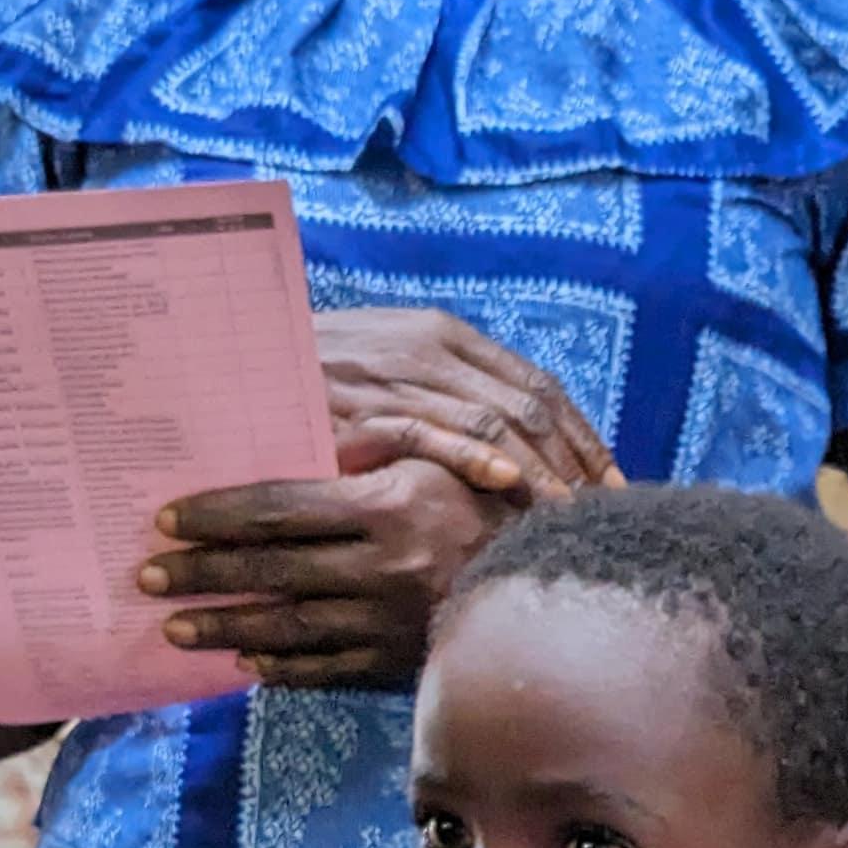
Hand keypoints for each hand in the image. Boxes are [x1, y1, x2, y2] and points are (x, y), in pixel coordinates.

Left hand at [143, 451, 506, 689]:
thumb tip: (304, 439)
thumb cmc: (493, 504)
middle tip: (146, 575)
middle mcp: (380, 567)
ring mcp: (387, 621)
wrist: (555, 580)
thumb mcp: (443, 459)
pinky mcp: (397, 661)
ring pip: (286, 628)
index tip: (168, 518)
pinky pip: (326, 670)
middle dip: (201, 575)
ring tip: (173, 628)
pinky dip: (281, 669)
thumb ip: (376, 449)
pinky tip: (243, 663)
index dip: (217, 515)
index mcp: (387, 505)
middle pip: (269, 572)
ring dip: (223, 629)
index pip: (280, 509)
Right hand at [313, 306, 614, 504]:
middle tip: (605, 509)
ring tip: (571, 514)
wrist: (236, 356)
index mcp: (445, 333)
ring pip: (494, 423)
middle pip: (529, 406)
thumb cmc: (316, 369)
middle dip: (575, 461)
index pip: (537, 384)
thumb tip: (509, 441)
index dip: (581, 434)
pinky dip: (476, 459)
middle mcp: (430, 349)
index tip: (611, 479)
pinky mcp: (363, 410)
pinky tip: (511, 488)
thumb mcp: (391, 365)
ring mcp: (398, 378)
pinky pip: (433, 433)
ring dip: (540, 471)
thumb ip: (445, 389)